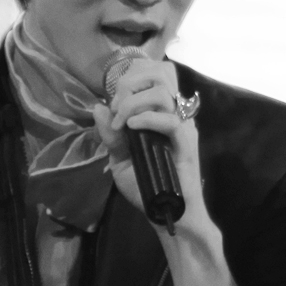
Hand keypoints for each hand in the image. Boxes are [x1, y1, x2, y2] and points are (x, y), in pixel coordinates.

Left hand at [91, 57, 202, 221]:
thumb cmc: (145, 186)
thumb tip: (98, 107)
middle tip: (117, 107)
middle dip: (130, 83)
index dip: (130, 77)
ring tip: (122, 121)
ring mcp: (182, 127)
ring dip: (134, 102)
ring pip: (163, 92)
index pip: (152, 74)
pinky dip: (147, 118)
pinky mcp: (186, 143)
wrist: (164, 213)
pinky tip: (131, 128)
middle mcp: (174, 114)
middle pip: (160, 73)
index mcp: (160, 112)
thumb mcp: (120, 158)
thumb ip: (111, 135)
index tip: (113, 103)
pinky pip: (171, 121)